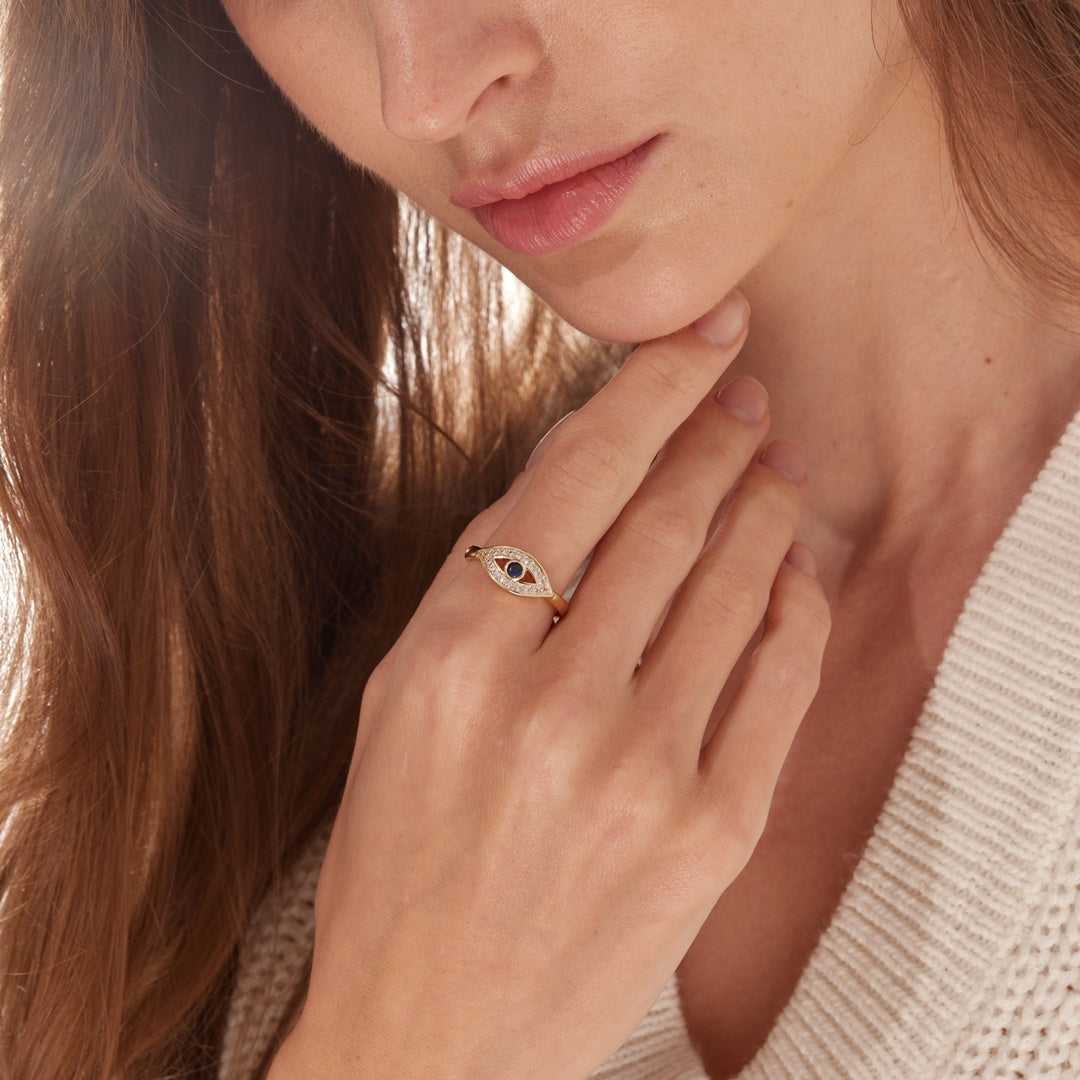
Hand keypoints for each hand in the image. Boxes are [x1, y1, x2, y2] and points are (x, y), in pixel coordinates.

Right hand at [269, 292, 829, 1079]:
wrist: (433, 1031)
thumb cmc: (399, 858)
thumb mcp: (397, 703)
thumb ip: (478, 587)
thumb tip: (575, 481)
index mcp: (454, 660)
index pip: (578, 481)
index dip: (652, 393)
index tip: (701, 342)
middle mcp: (552, 706)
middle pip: (666, 522)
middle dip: (717, 436)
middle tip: (746, 393)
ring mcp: (642, 773)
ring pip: (733, 587)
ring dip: (764, 507)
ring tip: (776, 463)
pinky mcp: (710, 834)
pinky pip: (780, 682)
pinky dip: (795, 607)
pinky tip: (792, 569)